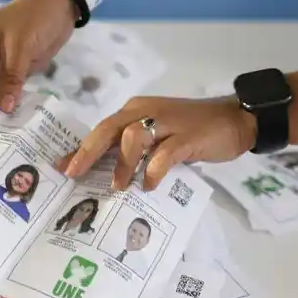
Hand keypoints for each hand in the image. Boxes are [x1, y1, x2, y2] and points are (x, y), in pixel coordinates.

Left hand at [61, 96, 255, 189]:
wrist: (236, 119)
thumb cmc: (193, 131)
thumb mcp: (158, 136)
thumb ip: (135, 149)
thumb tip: (107, 172)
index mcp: (136, 110)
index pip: (102, 128)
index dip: (81, 148)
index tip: (61, 167)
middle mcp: (147, 111)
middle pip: (109, 129)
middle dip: (88, 153)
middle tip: (74, 174)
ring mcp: (168, 122)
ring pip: (134, 138)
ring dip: (123, 165)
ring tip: (118, 187)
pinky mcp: (188, 136)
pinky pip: (164, 153)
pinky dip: (154, 171)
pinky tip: (150, 185)